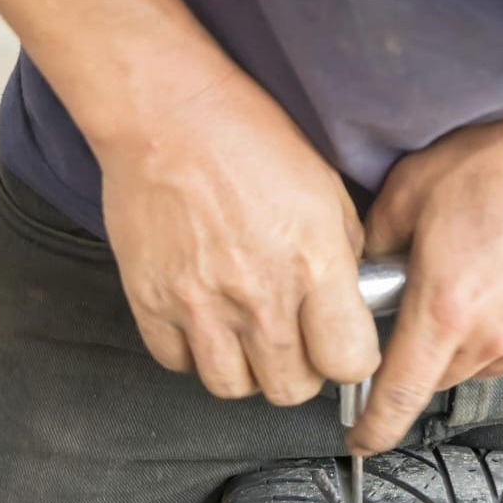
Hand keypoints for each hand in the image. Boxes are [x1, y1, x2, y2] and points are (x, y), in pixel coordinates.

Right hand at [98, 66, 379, 404]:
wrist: (165, 112)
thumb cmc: (246, 140)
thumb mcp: (325, 193)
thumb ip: (343, 262)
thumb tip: (350, 310)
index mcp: (312, 263)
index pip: (348, 362)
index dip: (349, 361)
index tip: (341, 350)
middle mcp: (257, 293)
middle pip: (289, 389)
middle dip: (299, 372)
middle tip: (293, 344)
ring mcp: (200, 304)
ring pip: (233, 388)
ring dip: (245, 371)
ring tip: (246, 337)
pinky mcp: (152, 303)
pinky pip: (178, 364)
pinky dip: (192, 353)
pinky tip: (204, 322)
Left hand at [350, 117, 502, 453]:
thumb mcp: (412, 190)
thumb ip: (376, 240)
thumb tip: (365, 269)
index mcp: (444, 310)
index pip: (398, 394)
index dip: (374, 425)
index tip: (363, 439)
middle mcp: (490, 337)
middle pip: (437, 379)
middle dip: (420, 358)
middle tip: (426, 307)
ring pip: (480, 367)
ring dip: (465, 345)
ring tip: (475, 287)